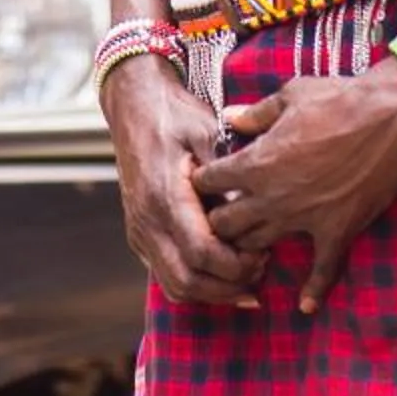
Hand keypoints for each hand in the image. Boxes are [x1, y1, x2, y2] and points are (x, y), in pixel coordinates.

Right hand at [103, 57, 265, 306]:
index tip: (263, 254)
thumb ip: (227, 174)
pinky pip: (166, 273)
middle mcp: (146, 220)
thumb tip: (254, 209)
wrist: (133, 103)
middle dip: (228, 287)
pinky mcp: (138, 232)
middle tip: (259, 274)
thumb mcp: (207, 132)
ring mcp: (138, 229)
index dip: (237, 266)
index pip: (203, 254)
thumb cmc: (174, 114)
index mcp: (164, 196)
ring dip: (212, 292)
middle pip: (187, 281)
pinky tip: (221, 273)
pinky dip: (195, 282)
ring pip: (174, 285)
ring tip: (245, 279)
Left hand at [194, 59, 396, 313]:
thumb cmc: (339, 99)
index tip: (206, 180)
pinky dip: (313, 290)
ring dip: (249, 248)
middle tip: (222, 215)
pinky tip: (305, 307)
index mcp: (257, 161)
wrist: (391, 118)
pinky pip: (323, 271)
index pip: (209, 182)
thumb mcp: (289, 95)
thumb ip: (255, 114)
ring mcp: (305, 218)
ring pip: (258, 247)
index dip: (203, 181)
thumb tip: (228, 117)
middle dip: (218, 220)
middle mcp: (273, 196)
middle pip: (225, 224)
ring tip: (247, 248)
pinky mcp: (337, 231)